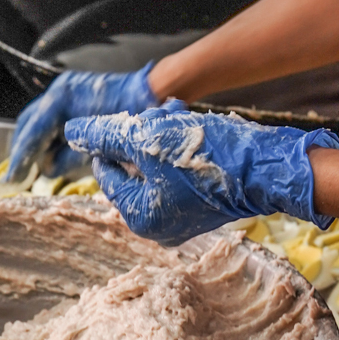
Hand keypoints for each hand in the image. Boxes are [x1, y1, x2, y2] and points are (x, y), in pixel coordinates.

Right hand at [6, 63, 159, 180]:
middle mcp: (60, 92)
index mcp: (63, 96)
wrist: (154, 94)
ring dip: (34, 146)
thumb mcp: (99, 141)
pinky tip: (49, 158)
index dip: (22, 156)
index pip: (34, 129)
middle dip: (22, 150)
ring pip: (38, 123)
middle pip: (29, 123)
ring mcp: (66, 94)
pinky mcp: (74, 101)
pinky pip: (53, 122)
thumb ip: (71, 154)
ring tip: (29, 170)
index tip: (14, 178)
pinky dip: (49, 140)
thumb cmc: (133, 113)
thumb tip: (48, 169)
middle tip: (16, 175)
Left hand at [65, 101, 338, 245]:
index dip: (116, 139)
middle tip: (158, 114)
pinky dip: (181, 150)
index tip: (136, 120)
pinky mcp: (204, 205)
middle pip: (134, 169)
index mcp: (139, 217)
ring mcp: (184, 217)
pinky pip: (180, 174)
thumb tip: (72, 131)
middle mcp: (159, 225)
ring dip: (162, 137)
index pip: (108, 171)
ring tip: (177, 114)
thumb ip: (104, 135)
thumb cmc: (205, 156)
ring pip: (157, 167)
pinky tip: (191, 127)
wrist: (266, 168)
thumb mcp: (145, 139)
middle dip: (143, 137)